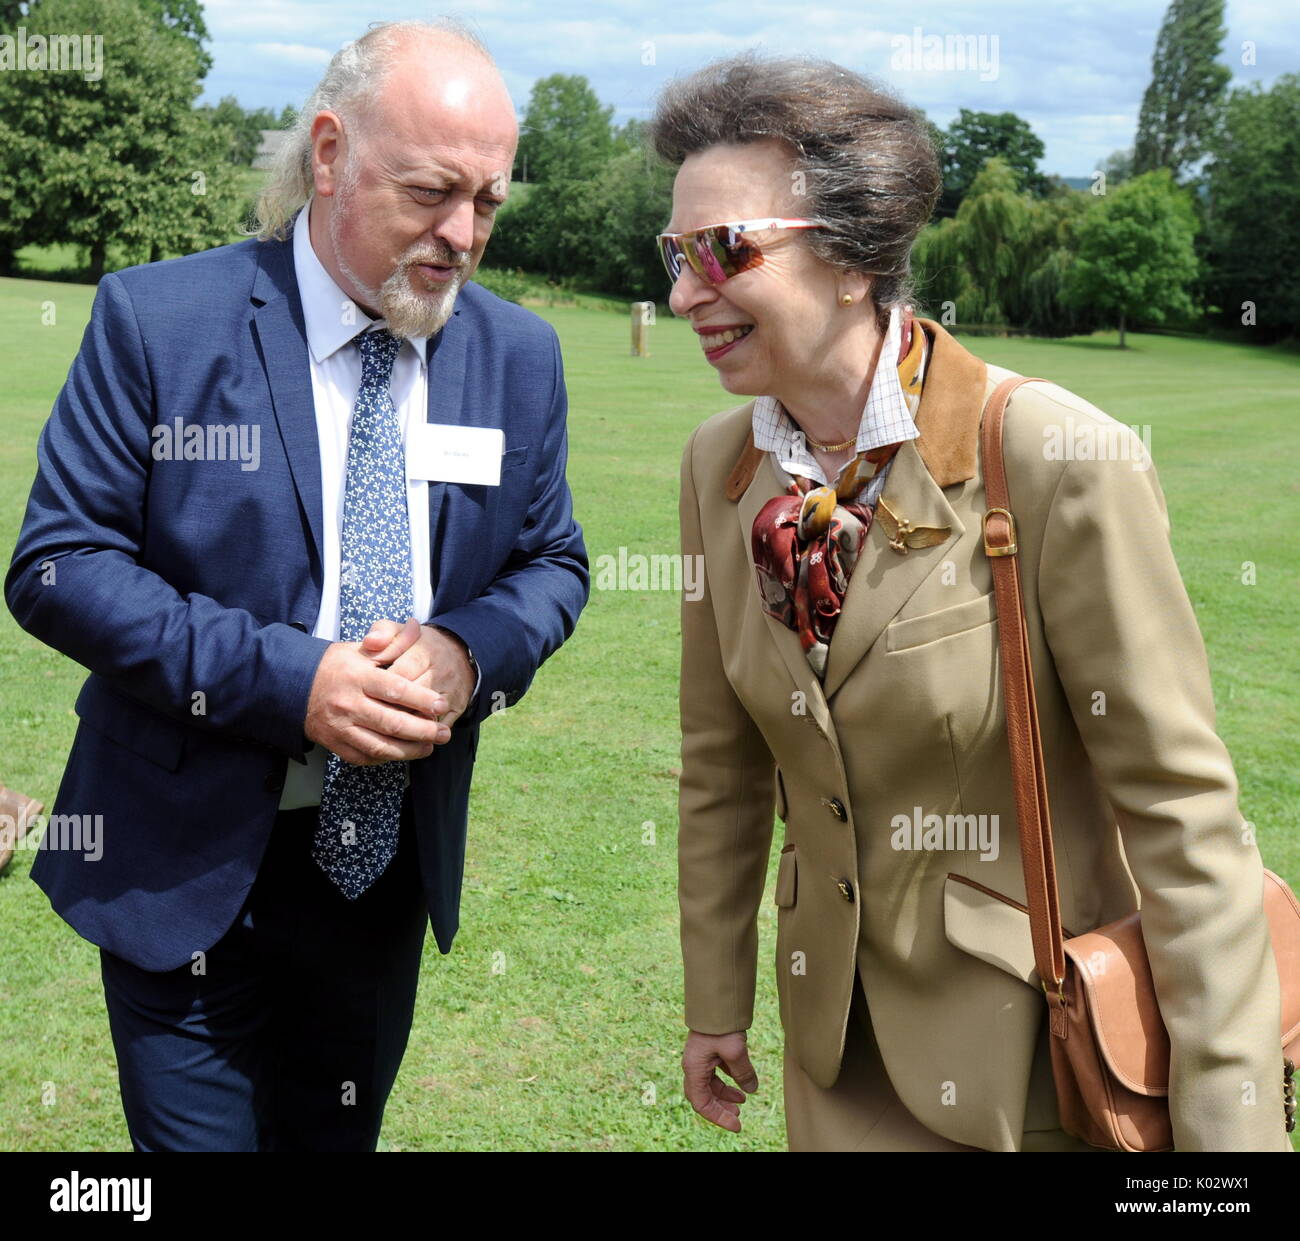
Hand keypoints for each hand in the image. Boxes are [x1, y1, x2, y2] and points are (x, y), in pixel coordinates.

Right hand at [304, 618, 449, 764]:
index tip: (442, 704)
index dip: (422, 700)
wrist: (293, 685)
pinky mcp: (334, 744)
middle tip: (443, 734)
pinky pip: (364, 757)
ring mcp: (340, 726)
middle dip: (423, 731)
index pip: (395, 690)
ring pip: (380, 746)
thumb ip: (392, 640)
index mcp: (357, 676)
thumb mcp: (361, 648)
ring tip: (429, 747)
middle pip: (392, 722)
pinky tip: (402, 753)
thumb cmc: (334, 665)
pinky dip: (386, 758)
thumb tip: (415, 626)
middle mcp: (348, 703)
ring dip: (409, 750)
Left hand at [360, 618, 474, 730]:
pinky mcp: (457, 708)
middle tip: (368, 717)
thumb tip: (370, 642)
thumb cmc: (419, 645)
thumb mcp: (401, 631)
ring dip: (403, 727)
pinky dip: (419, 736)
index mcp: (425, 652)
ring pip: (425, 716)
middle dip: (388, 710)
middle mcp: (441, 673)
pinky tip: (401, 740)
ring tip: (382, 731)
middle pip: (412, 698)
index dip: (380, 688)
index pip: (400, 674)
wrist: (459, 653)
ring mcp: (451, 692)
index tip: (363, 695)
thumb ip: (383, 632)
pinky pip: (437, 727)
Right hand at [682, 1030, 758, 1132]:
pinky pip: (716, 1073)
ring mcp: (700, 1058)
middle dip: (721, 1108)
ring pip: (711, 1085)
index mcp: (694, 1069)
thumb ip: (743, 1073)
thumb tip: (752, 1090)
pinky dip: (728, 1080)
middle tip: (739, 1116)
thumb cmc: (720, 1025)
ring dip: (725, 1094)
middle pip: (704, 1096)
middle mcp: (694, 1066)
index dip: (719, 1117)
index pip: (702, 1103)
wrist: (715, 1000)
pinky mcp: (708, 1051)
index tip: (737, 1124)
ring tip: (742, 1099)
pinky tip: (742, 1082)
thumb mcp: (736, 1051)